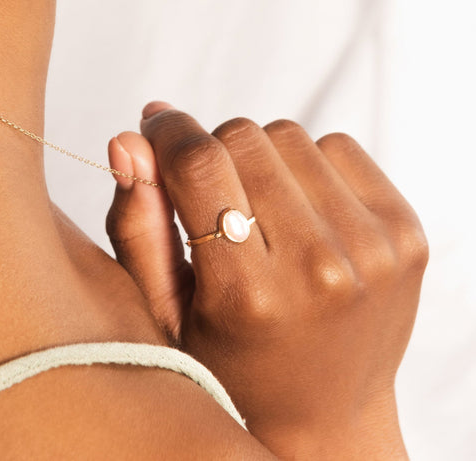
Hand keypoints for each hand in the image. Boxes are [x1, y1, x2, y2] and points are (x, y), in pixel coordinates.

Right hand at [106, 102, 427, 458]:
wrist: (326, 409)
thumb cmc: (234, 365)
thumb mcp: (167, 312)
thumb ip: (139, 224)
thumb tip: (129, 139)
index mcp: (248, 294)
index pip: (200, 163)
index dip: (167, 131)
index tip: (155, 124)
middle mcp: (319, 267)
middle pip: (244, 138)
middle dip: (213, 152)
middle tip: (214, 198)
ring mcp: (373, 246)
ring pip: (289, 136)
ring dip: (261, 160)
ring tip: (260, 215)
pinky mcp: (406, 230)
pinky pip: (338, 147)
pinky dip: (307, 164)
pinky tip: (300, 212)